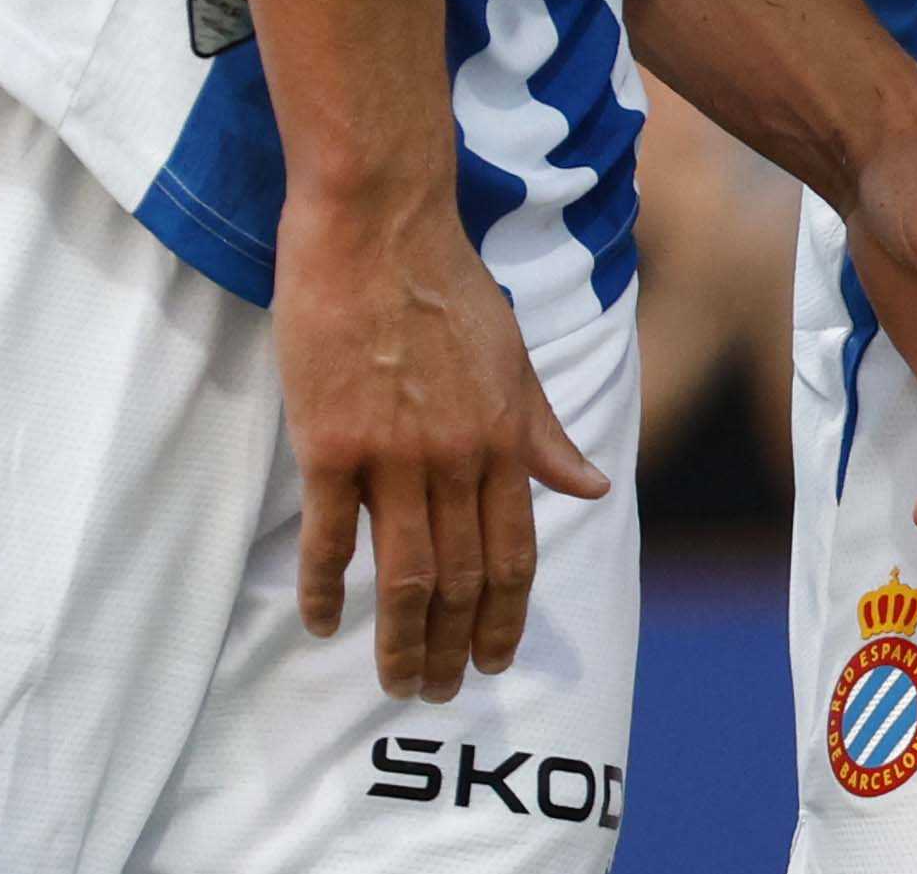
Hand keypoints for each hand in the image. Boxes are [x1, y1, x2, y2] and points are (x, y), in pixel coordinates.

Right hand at [273, 179, 611, 700]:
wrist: (379, 224)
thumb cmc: (446, 284)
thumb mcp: (512, 356)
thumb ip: (544, 432)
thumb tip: (592, 488)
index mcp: (504, 435)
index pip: (514, 551)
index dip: (505, 616)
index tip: (494, 661)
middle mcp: (456, 455)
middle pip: (458, 578)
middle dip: (449, 646)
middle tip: (434, 693)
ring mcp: (392, 453)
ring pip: (400, 575)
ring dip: (398, 640)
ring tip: (393, 681)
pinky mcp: (330, 444)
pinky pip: (328, 538)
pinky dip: (327, 589)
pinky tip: (324, 623)